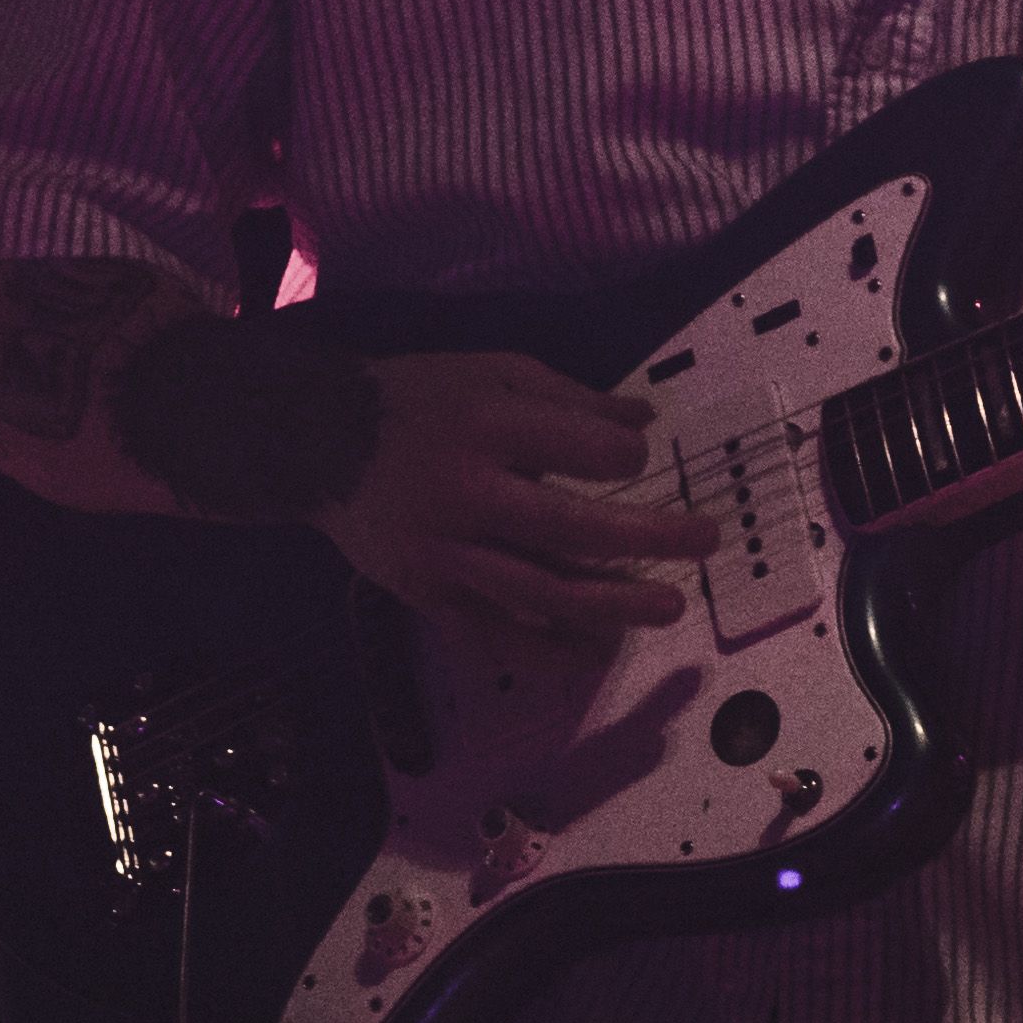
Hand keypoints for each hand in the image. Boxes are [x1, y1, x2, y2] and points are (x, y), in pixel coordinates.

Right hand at [323, 351, 714, 653]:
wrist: (317, 444)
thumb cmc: (419, 400)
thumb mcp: (491, 372)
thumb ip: (570, 398)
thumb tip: (645, 419)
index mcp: (485, 428)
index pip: (581, 452)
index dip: (625, 458)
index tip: (637, 460)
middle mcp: (466, 494)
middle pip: (572, 531)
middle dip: (650, 538)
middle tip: (705, 540)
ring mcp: (445, 554)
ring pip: (541, 593)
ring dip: (613, 604)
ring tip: (668, 607)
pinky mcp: (429, 595)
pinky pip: (496, 635)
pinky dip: (549, 650)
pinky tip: (597, 650)